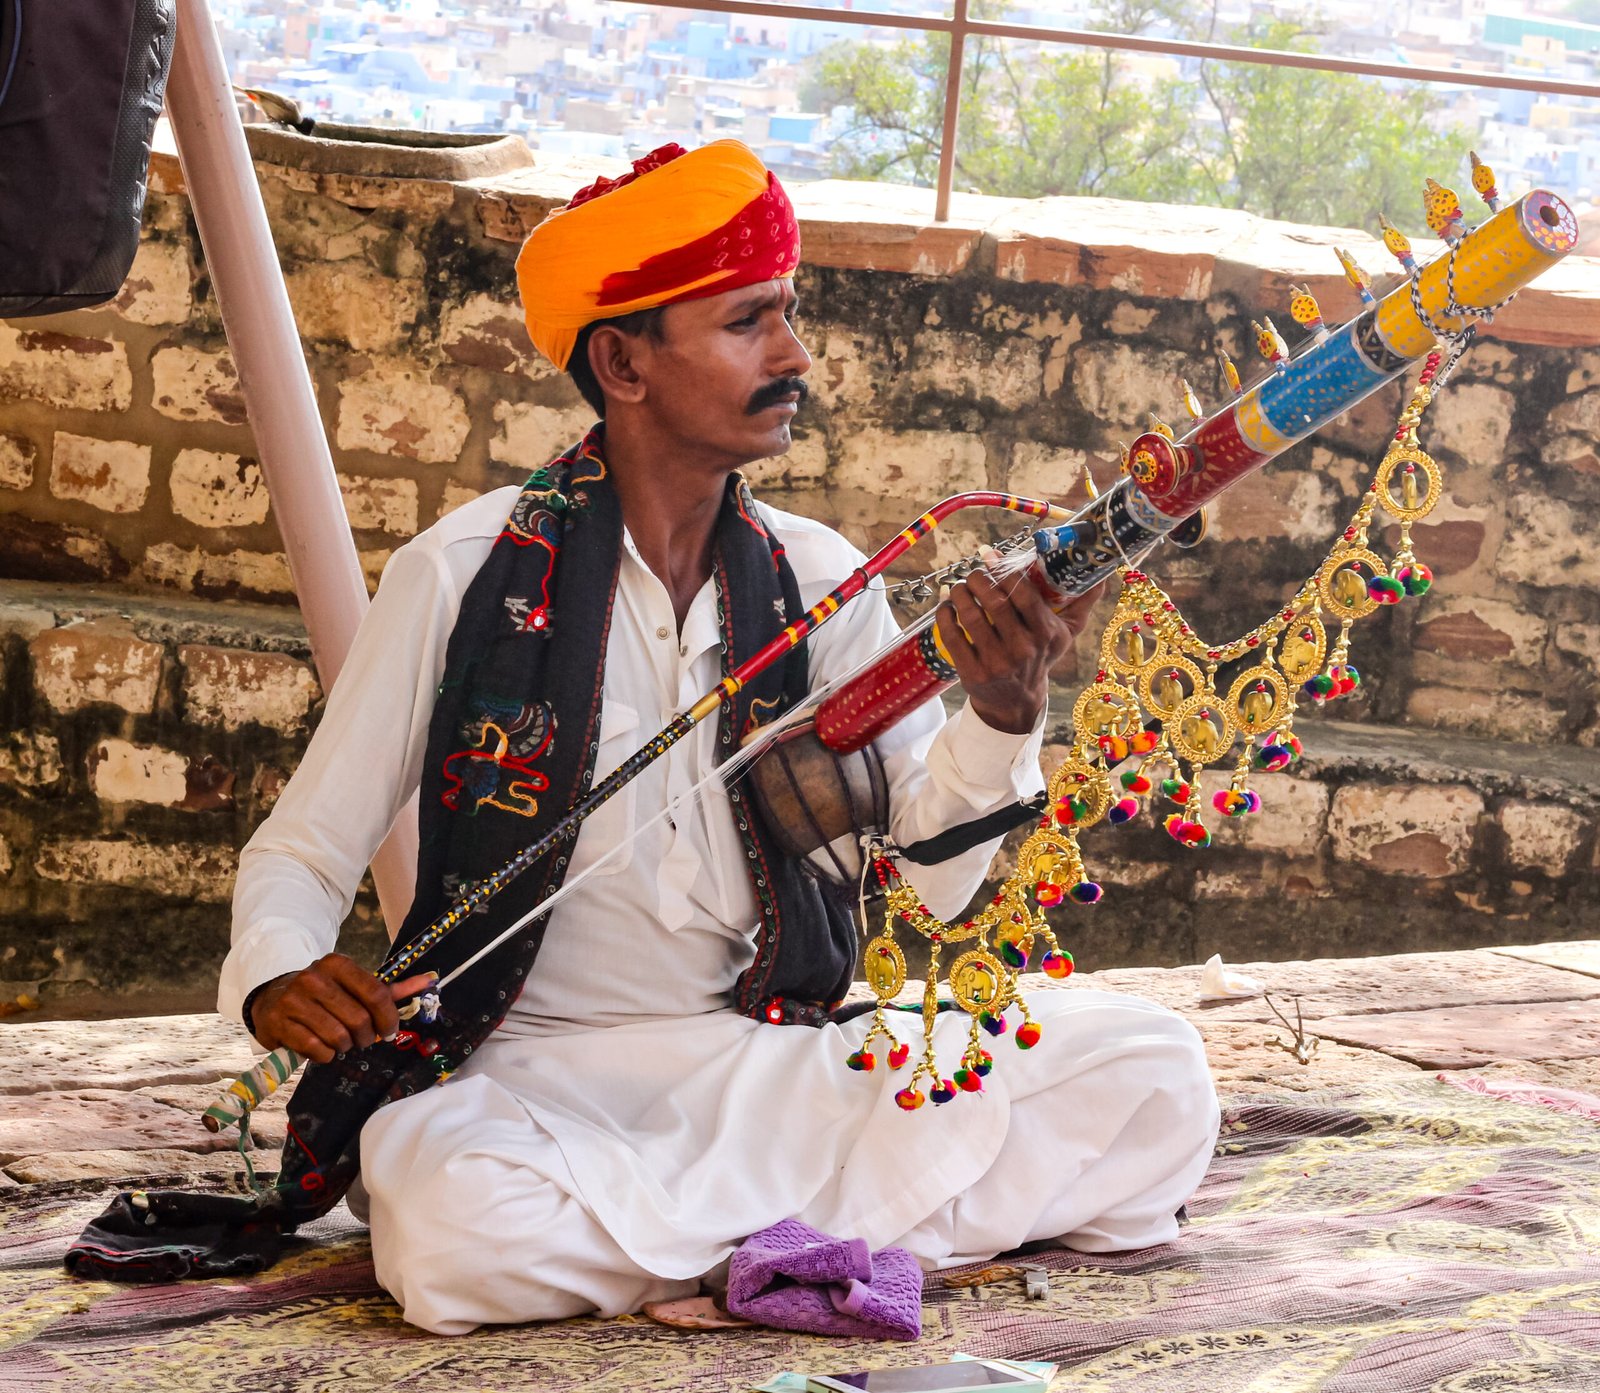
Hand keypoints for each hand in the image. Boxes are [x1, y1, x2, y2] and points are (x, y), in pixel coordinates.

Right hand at [250, 953, 437, 1062]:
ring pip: (338, 1036)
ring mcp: (293, 1000)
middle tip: (362, 1039)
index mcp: (338, 964)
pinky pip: (316, 1049)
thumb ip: (390, 988)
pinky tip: (322, 1047)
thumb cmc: (323, 995)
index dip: (389, 1018)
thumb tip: (431, 981)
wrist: (272, 999)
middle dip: (366, 1036)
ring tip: (342, 1042)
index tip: (390, 1031)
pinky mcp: (278, 1023)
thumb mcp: (353, 986)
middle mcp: (314, 978)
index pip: (377, 994)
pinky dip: (325, 1055)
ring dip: (346, 1046)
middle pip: (359, 1019)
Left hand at [935, 567, 1099, 733]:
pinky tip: (946, 605)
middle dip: (978, 580)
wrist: (1018, 701)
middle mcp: (1023, 649)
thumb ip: (1083, 602)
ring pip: (971, 617)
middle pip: (994, 602)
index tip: (990, 557)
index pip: (1023, 594)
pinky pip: (953, 637)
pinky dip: (945, 615)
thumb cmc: (1042, 656)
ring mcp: (996, 663)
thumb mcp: (1066, 633)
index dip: (1003, 571)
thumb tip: (1102, 574)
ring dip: (960, 594)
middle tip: (972, 573)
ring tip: (958, 586)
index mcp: (1046, 634)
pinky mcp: (973, 674)